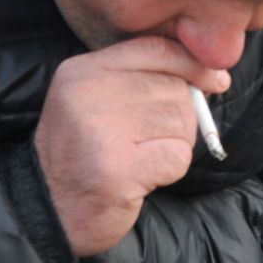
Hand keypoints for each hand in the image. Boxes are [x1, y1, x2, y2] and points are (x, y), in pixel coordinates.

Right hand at [30, 37, 230, 257]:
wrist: (46, 214)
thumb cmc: (82, 157)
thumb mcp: (96, 103)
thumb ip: (142, 80)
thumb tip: (210, 74)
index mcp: (82, 71)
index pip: (154, 48)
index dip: (192, 63)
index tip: (216, 80)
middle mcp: (88, 94)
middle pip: (173, 87)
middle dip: (180, 118)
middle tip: (151, 143)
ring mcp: (101, 130)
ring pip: (180, 121)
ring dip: (174, 145)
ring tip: (143, 160)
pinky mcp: (119, 169)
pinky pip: (177, 156)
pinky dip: (171, 169)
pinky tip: (144, 179)